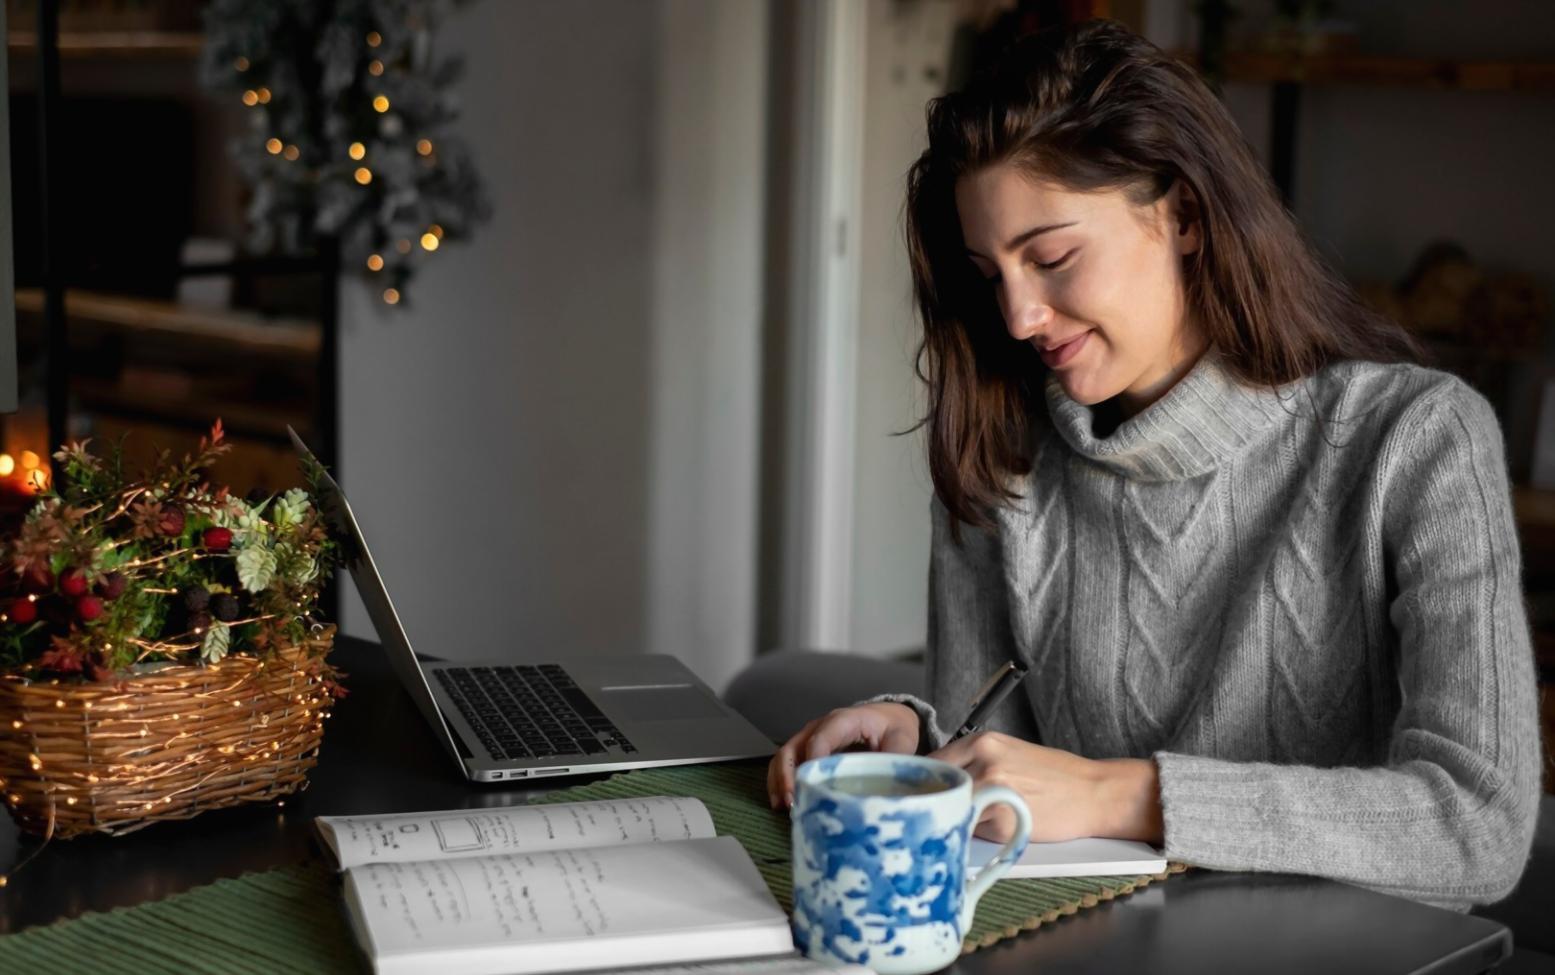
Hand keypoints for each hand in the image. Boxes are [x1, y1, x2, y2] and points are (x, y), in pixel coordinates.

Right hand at [766, 703, 919, 808]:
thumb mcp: (902, 740)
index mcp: (845, 720)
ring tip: (783, 806)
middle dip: (788, 775)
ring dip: (779, 780)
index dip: (814, 761)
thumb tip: (885, 787)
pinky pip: (786, 763)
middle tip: (792, 801)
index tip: (814, 786)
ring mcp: (810, 737)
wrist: (889, 717)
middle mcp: (821, 726)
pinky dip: (780, 782)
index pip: (822, 738)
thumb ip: (894, 759)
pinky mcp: (807, 750)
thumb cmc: (894, 728)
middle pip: (794, 747)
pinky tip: (781, 803)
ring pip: (785, 756)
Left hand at [929, 732, 1162, 844]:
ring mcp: (992, 792)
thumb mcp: (1008, 752)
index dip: (924, 780)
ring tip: (967, 819)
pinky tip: (993, 828)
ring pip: (952, 809)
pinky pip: (972, 830)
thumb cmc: (1052, 774)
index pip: (932, 761)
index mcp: (983, 742)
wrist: (1092, 792)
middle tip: (935, 810)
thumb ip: (972, 761)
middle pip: (937, 787)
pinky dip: (976, 833)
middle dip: (934, 801)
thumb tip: (935, 778)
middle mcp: (984, 763)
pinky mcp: (1002, 822)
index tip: (920, 791)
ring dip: (954, 818)